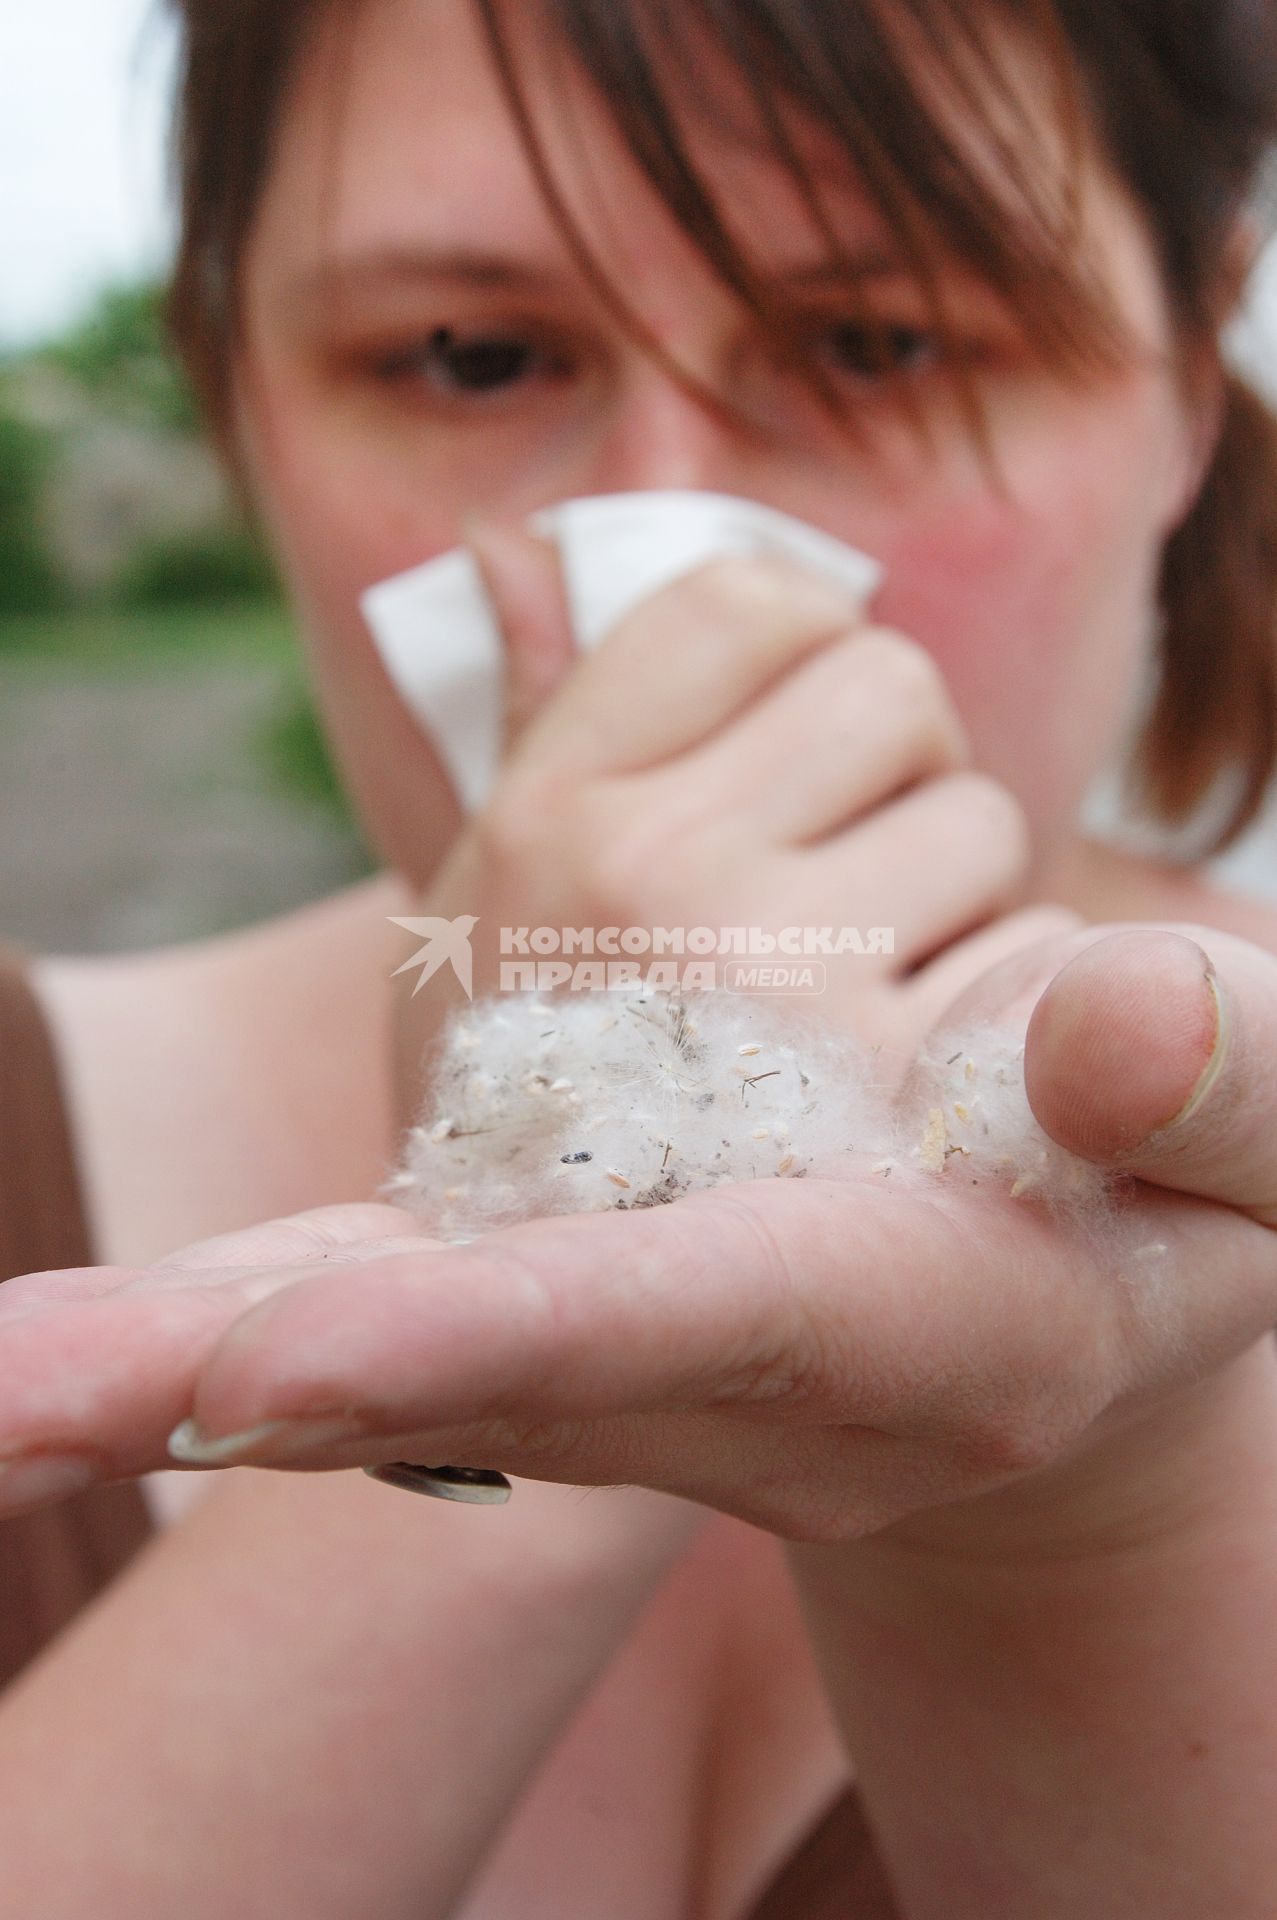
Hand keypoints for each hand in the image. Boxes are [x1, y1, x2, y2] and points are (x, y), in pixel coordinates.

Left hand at [6, 921, 1276, 1558]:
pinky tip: (84, 1340)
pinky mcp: (568, 1269)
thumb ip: (1234, 1092)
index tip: (274, 1362)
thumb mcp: (1270, 1166)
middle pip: (457, 1361)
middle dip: (228, 1377)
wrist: (1072, 1304)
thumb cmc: (1181, 1226)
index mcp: (916, 1337)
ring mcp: (625, 1326)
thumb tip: (1083, 1016)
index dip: (503, 1333)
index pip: (694, 1320)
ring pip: (385, 1311)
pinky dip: (229, 1302)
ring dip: (183, 1337)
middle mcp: (729, 1360)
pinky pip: (390, 1267)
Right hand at [391, 519, 1068, 1124]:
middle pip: (889, 684)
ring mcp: (778, 986)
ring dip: (949, 892)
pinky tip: (905, 1080)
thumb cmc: (538, 1086)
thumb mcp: (476, 913)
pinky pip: (1034, 957)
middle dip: (889, 768)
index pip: (748, 601)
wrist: (581, 1326)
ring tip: (852, 996)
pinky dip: (996, 1005)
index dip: (799, 646)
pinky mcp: (897, 1097)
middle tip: (827, 882)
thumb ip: (530, 733)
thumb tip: (517, 556)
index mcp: (547, 814)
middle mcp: (651, 878)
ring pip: (979, 817)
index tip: (788, 731)